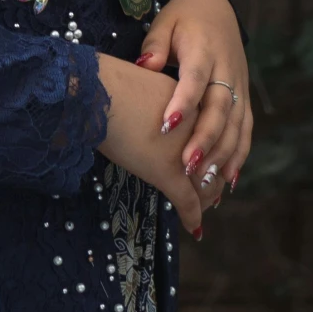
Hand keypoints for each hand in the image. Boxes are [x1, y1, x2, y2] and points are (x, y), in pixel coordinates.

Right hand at [95, 54, 205, 234]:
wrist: (97, 90)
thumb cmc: (110, 83)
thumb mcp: (147, 84)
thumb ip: (162, 100)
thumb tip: (156, 105)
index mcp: (194, 102)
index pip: (214, 135)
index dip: (213, 154)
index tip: (209, 165)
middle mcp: (198, 127)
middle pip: (215, 161)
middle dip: (213, 180)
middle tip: (212, 194)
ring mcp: (185, 151)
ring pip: (204, 184)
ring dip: (204, 199)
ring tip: (202, 209)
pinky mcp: (169, 173)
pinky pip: (186, 200)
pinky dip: (192, 216)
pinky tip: (195, 228)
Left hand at [134, 0, 252, 206]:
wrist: (215, 6)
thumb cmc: (182, 19)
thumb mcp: (164, 22)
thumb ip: (155, 44)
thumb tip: (145, 65)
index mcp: (204, 49)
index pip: (195, 78)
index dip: (183, 102)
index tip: (166, 126)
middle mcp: (226, 69)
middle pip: (220, 108)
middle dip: (205, 139)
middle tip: (187, 167)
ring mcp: (239, 84)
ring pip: (236, 123)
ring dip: (223, 154)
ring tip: (207, 182)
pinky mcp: (244, 95)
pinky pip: (245, 127)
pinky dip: (239, 154)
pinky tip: (228, 179)